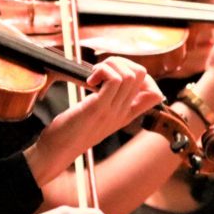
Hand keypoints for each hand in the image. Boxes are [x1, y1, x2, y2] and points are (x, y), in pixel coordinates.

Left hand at [27, 57, 162, 183]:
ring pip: (129, 75)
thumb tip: (110, 80)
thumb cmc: (72, 131)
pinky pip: (113, 80)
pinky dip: (102, 71)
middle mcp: (123, 113)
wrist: (58, 151)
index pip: (155, 95)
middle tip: (101, 70)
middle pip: (141, 75)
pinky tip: (89, 79)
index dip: (141, 75)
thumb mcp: (96, 116)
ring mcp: (112, 111)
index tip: (117, 72)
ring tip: (94, 74)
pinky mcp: (97, 108)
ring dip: (110, 65)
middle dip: (120, 62)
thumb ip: (108, 101)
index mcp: (125, 115)